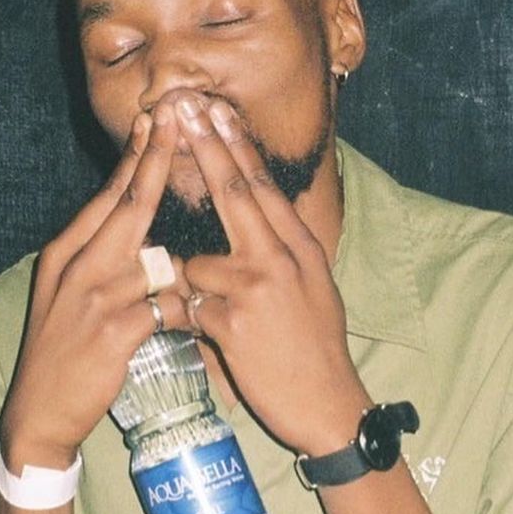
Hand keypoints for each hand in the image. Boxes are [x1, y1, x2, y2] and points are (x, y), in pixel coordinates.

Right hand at [0, 104, 188, 470]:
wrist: (38, 412)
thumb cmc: (64, 354)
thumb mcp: (70, 297)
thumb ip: (100, 262)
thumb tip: (140, 234)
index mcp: (65, 254)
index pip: (107, 197)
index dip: (135, 158)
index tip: (156, 119)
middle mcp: (76, 267)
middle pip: (126, 205)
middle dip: (156, 161)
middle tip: (179, 119)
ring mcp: (93, 298)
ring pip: (154, 258)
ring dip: (184, 264)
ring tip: (204, 276)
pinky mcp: (114, 331)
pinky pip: (165, 306)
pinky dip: (186, 310)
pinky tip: (197, 320)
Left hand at [177, 96, 370, 454]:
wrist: (330, 405)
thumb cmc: (318, 350)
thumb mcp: (314, 288)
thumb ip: (285, 252)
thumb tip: (263, 221)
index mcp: (301, 249)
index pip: (264, 187)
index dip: (235, 146)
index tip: (213, 110)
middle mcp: (282, 259)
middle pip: (236, 193)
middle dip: (206, 148)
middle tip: (182, 108)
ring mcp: (258, 288)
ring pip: (198, 263)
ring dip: (191, 286)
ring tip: (219, 318)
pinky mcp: (235, 322)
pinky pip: (191, 308)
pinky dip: (189, 322)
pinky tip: (212, 342)